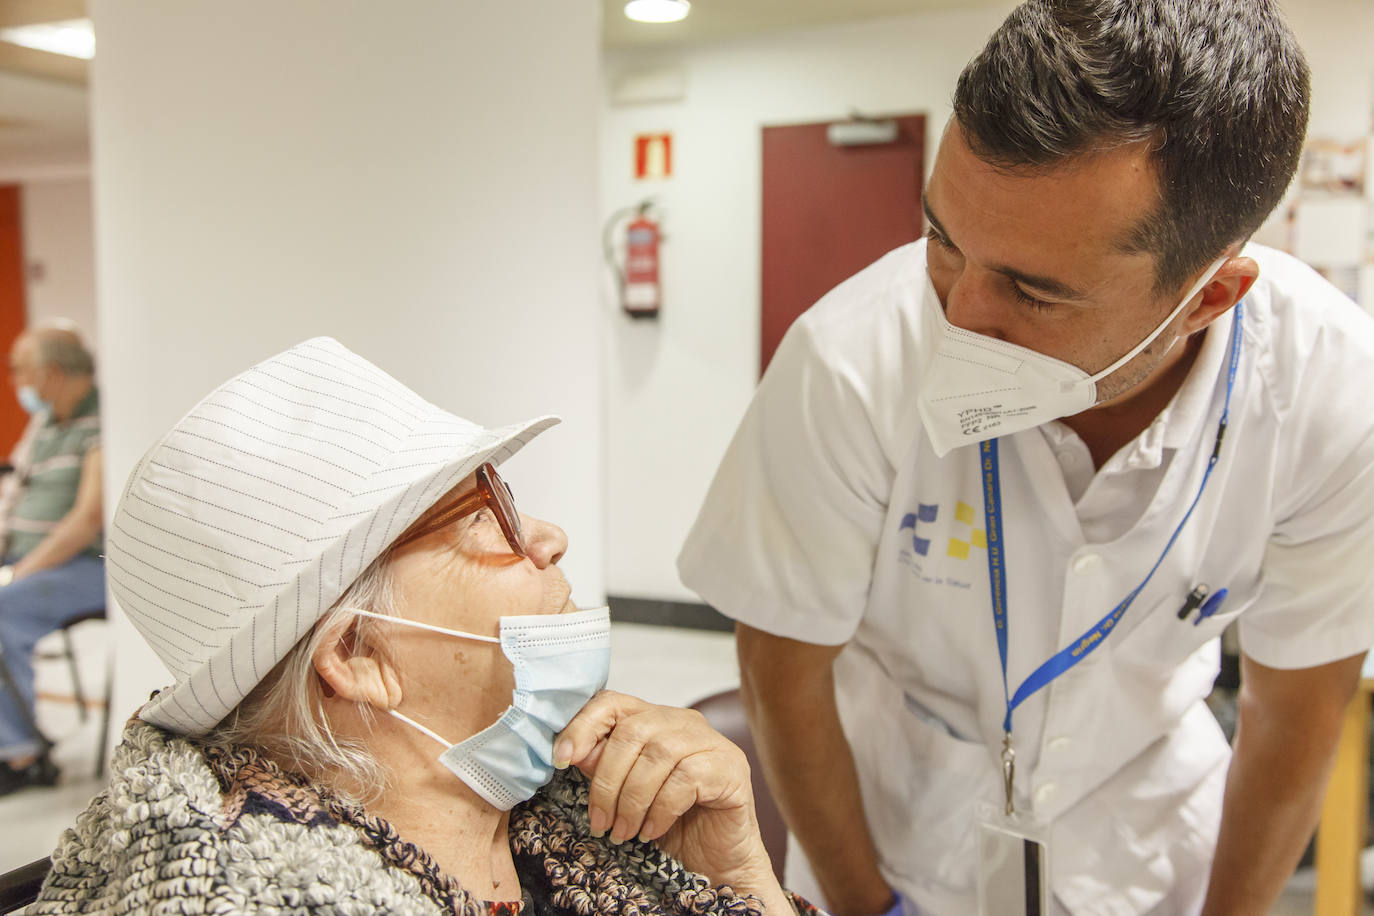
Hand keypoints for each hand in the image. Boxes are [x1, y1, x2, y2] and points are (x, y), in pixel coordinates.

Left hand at [554, 690, 786, 906]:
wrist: (716, 863)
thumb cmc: (670, 826)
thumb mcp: (625, 795)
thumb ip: (603, 767)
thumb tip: (571, 752)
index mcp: (655, 720)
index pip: (613, 702)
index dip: (582, 726)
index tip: (560, 760)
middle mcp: (684, 722)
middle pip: (632, 731)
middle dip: (607, 781)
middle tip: (600, 822)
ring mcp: (711, 743)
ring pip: (659, 755)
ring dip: (632, 800)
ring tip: (623, 832)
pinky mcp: (730, 768)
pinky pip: (686, 779)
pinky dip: (660, 809)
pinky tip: (651, 831)